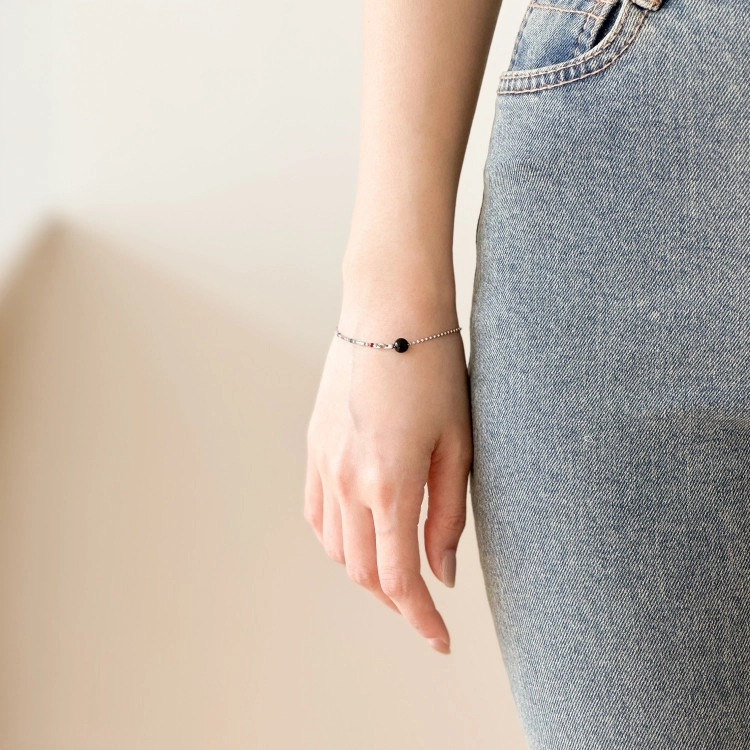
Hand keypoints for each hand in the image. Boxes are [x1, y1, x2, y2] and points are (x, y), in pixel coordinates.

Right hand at [304, 316, 472, 654]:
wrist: (390, 312)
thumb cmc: (435, 371)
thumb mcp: (457, 445)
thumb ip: (447, 515)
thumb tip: (442, 573)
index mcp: (389, 484)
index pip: (400, 579)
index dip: (422, 619)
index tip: (441, 640)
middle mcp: (347, 481)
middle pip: (364, 571)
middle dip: (398, 601)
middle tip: (426, 607)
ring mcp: (323, 464)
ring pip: (337, 548)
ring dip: (368, 571)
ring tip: (399, 571)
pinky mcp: (314, 447)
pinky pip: (317, 514)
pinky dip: (338, 540)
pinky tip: (361, 536)